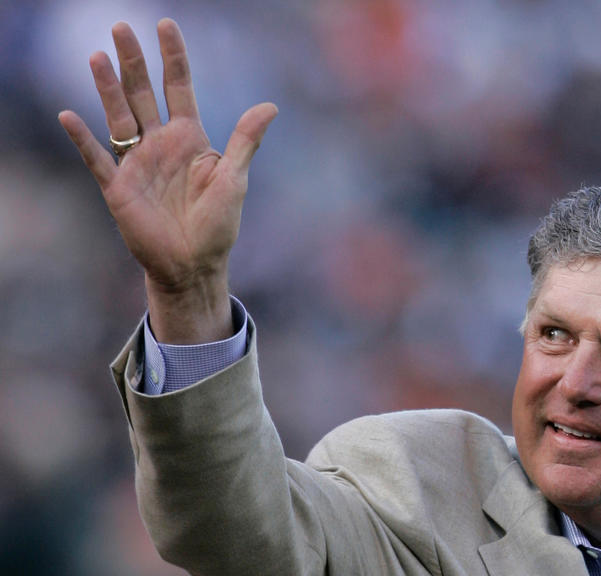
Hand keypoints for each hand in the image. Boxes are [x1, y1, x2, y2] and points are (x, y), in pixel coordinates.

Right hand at [58, 18, 277, 342]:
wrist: (194, 265)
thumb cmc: (218, 226)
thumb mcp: (234, 179)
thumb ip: (245, 141)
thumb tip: (270, 105)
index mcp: (190, 138)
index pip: (178, 87)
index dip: (173, 57)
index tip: (166, 24)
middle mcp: (160, 144)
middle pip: (142, 93)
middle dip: (133, 61)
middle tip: (121, 26)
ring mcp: (136, 162)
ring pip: (118, 116)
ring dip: (107, 88)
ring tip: (97, 56)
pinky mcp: (118, 186)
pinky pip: (96, 158)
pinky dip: (83, 139)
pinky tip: (69, 115)